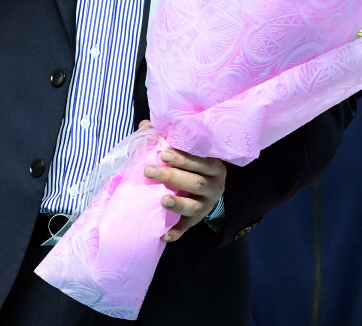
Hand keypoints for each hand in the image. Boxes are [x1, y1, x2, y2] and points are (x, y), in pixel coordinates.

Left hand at [138, 120, 226, 242]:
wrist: (203, 187)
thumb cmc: (189, 163)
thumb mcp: (183, 149)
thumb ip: (165, 138)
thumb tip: (146, 125)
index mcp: (213, 166)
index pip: (201, 161)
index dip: (183, 158)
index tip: (163, 153)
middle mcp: (215, 186)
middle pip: (196, 183)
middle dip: (172, 177)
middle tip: (149, 172)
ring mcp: (207, 205)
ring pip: (195, 206)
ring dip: (178, 204)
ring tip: (162, 200)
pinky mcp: (196, 220)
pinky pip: (187, 227)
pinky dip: (176, 232)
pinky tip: (164, 235)